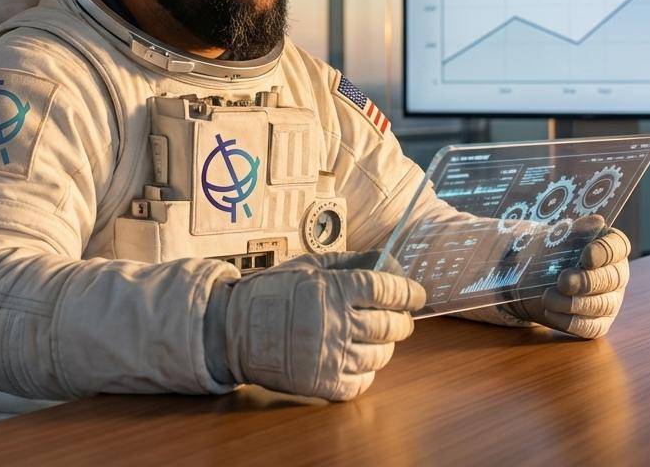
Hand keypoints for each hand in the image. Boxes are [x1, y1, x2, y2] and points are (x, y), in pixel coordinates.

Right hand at [220, 250, 425, 400]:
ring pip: (381, 355)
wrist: (233, 330)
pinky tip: (357, 359)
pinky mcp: (323, 384)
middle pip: (392, 325)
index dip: (409, 292)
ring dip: (385, 346)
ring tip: (375, 338)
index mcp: (333, 290)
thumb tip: (388, 265)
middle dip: (402, 320)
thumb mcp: (308, 266)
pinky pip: (363, 381)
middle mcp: (336, 323)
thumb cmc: (272, 293)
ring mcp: (330, 356)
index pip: (388, 290)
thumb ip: (349, 264)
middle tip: (400, 317)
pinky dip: (367, 371)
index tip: (416, 294)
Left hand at [511, 224, 629, 338]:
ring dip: (573, 303)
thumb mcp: (557, 237)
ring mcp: (611, 301)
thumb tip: (597, 222)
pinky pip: (590, 327)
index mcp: (610, 248)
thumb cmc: (550, 253)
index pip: (619, 246)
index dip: (605, 252)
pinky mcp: (599, 323)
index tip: (586, 255)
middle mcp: (617, 274)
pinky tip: (550, 312)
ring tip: (547, 297)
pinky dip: (569, 321)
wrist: (532, 278)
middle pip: (613, 278)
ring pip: (602, 305)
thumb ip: (575, 230)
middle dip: (587, 281)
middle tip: (563, 280)